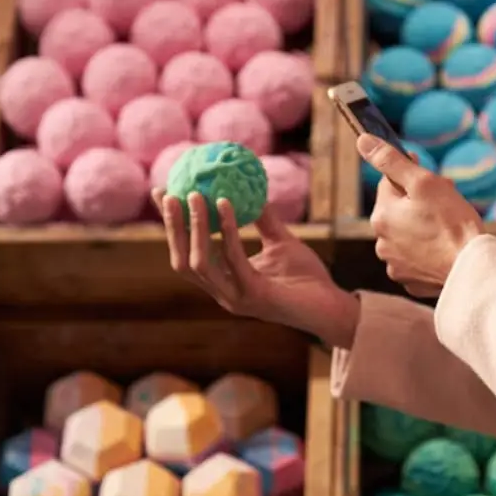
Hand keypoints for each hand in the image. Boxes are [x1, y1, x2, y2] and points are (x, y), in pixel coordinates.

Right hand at [154, 190, 357, 348]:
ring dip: (194, 228)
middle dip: (172, 228)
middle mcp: (222, 292)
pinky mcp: (253, 296)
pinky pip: (233, 259)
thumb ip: (264, 220)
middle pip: (182, 261)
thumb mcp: (281, 242)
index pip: (187, 254)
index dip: (172, 227)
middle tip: (168, 194)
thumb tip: (251, 188)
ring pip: (200, 263)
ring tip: (193, 196)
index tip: (164, 194)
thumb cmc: (306, 279)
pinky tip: (225, 205)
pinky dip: (227, 231)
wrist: (331, 306)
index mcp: (224, 282)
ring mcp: (235, 297)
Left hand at [357, 135, 483, 297]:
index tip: (432, 180)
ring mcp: (395, 265)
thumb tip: (363, 141)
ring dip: (421, 228)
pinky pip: (415, 258)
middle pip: (398, 210)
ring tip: (447, 229)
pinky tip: (443, 249)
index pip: (389, 183)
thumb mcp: (423, 182)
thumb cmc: (452, 222)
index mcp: (382, 215)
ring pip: (406, 234)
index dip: (412, 177)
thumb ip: (391, 160)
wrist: (472, 267)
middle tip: (445, 205)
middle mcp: (382, 242)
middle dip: (417, 203)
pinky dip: (427, 252)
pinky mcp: (410, 281)